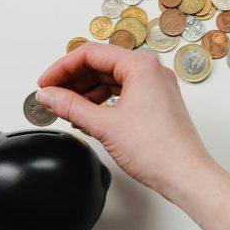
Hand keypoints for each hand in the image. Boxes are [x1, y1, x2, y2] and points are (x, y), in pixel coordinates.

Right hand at [35, 42, 214, 198]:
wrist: (185, 175)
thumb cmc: (158, 150)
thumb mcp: (104, 125)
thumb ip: (70, 106)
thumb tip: (48, 95)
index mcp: (141, 65)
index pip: (91, 54)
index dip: (62, 68)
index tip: (45, 84)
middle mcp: (151, 71)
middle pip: (101, 64)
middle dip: (72, 80)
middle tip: (50, 96)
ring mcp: (155, 87)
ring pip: (111, 79)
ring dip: (85, 92)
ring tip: (65, 108)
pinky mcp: (156, 103)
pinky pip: (122, 92)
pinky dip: (101, 102)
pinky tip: (86, 115)